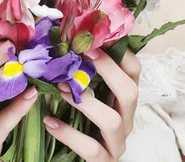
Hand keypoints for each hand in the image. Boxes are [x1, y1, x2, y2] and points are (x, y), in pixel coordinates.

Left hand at [49, 46, 140, 160]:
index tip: (97, 35)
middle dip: (109, 70)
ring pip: (112, 121)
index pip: (134, 70)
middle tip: (84, 53)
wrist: (86, 161)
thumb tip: (65, 38)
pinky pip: (91, 149)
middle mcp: (127, 118)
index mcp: (124, 98)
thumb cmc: (85, 122)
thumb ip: (83, 72)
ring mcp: (117, 142)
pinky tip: (50, 122)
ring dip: (86, 102)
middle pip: (130, 92)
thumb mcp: (88, 95)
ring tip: (61, 88)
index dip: (120, 51)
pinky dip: (69, 134)